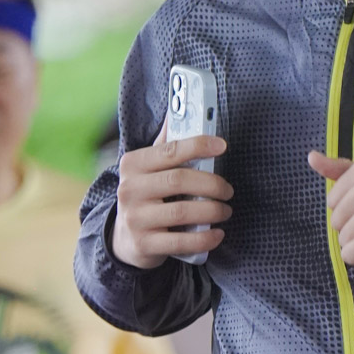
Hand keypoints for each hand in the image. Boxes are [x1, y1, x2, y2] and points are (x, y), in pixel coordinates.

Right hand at [112, 118, 233, 268]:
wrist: (124, 239)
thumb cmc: (146, 196)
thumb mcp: (148, 169)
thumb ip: (165, 144)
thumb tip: (180, 109)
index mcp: (132, 164)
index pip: (169, 150)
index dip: (198, 145)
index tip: (222, 146)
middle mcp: (130, 189)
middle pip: (180, 180)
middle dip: (212, 184)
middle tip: (228, 191)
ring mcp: (136, 218)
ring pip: (183, 211)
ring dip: (213, 211)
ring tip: (225, 211)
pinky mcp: (144, 244)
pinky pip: (182, 242)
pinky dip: (205, 238)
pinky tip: (217, 234)